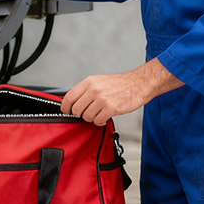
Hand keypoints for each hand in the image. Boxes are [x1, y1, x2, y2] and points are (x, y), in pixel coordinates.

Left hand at [60, 58, 183, 125]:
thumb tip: (74, 101)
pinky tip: (104, 117)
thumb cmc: (120, 84)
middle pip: (77, 109)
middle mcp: (94, 89)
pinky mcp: (111, 108)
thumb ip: (86, 90)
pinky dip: (100, 122)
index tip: (66, 111)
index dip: (65, 107)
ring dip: (92, 118)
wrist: (138, 84)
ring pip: (87, 117)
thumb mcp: (99, 81)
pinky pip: (98, 121)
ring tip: (99, 113)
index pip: (69, 96)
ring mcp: (102, 99)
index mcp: (89, 82)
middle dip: (81, 114)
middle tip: (87, 113)